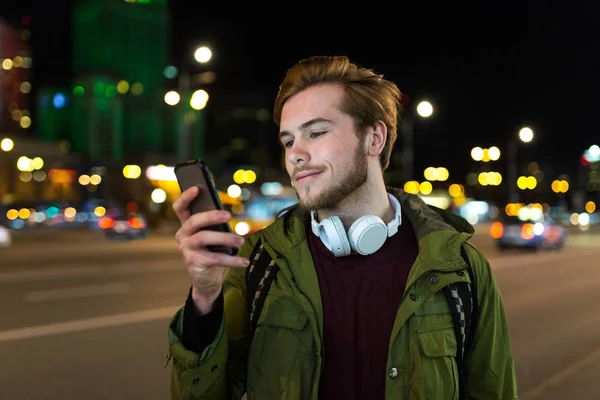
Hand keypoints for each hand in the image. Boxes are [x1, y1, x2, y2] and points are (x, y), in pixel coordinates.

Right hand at [173, 186, 249, 313]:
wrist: (207, 279)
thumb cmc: (213, 252)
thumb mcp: (214, 236)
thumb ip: (216, 225)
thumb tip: (226, 216)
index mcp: (187, 225)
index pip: (180, 208)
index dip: (186, 197)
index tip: (198, 187)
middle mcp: (183, 235)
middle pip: (194, 221)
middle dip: (211, 216)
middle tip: (228, 216)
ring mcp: (186, 249)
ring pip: (204, 238)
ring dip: (225, 238)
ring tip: (240, 241)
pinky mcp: (193, 262)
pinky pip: (215, 259)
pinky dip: (232, 260)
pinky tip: (244, 261)